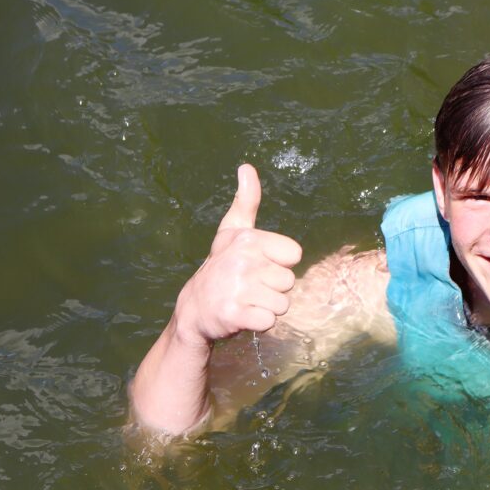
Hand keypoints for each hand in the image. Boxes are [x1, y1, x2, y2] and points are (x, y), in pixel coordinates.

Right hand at [174, 164, 302, 346]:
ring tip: (246, 300)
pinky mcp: (233, 314)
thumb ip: (247, 200)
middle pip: (289, 282)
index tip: (258, 264)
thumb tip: (246, 167)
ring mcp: (237, 288)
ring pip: (283, 304)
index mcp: (248, 239)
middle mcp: (242, 261)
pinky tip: (243, 315)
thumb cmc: (221, 265)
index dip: (279, 263)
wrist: (195, 308)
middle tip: (249, 286)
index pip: (294, 255)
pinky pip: (270, 321)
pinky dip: (260, 323)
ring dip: (268, 306)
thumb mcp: (233, 230)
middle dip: (273, 288)